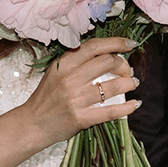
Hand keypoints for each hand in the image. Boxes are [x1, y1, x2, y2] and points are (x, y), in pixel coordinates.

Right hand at [16, 38, 139, 149]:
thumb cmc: (46, 97)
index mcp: (64, 64)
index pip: (94, 46)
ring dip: (129, 84)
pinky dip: (127, 107)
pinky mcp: (81, 118)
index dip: (116, 43)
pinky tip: (135, 104)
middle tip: (128, 71)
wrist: (32, 124)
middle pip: (107, 62)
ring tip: (132, 84)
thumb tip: (107, 55)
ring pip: (113, 86)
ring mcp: (76, 99)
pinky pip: (111, 111)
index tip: (130, 44)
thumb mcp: (55, 73)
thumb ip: (76, 62)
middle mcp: (70, 79)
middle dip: (124, 65)